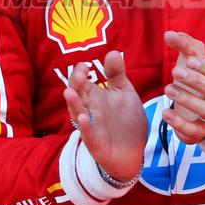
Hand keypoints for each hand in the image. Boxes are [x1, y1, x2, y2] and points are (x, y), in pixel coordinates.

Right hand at [61, 50, 147, 182]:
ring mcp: (92, 127)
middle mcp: (90, 110)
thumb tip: (112, 52)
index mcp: (95, 97)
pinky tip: (84, 119)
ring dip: (74, 104)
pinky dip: (85, 128)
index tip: (85, 64)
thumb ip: (117, 75)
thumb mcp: (124, 94)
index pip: (82, 82)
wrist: (134, 152)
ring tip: (70, 93)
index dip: (81, 73)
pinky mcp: (96, 144)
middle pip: (77, 95)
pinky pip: (88, 135)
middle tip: (81, 73)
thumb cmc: (126, 122)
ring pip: (77, 114)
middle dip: (76, 84)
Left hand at [163, 31, 204, 144]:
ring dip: (187, 99)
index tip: (191, 60)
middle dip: (197, 80)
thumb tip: (169, 33)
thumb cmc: (193, 82)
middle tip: (176, 71)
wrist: (195, 115)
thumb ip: (184, 45)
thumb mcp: (190, 61)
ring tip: (168, 88)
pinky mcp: (197, 131)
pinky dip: (180, 123)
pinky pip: (193, 130)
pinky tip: (166, 113)